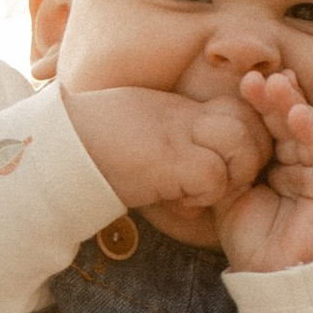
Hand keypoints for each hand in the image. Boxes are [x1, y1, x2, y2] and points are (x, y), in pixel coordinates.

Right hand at [63, 81, 267, 226]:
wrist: (61, 145)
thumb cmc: (95, 140)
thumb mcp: (145, 131)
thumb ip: (177, 140)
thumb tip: (198, 177)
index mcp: (184, 108)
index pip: (242, 110)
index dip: (246, 138)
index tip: (228, 167)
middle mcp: (188, 115)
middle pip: (251, 124)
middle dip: (250, 158)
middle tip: (225, 184)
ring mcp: (180, 134)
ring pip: (242, 145)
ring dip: (232, 177)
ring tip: (205, 194)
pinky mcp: (169, 159)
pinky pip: (213, 175)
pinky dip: (205, 195)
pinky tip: (181, 204)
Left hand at [215, 68, 312, 272]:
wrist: (285, 289)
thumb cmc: (260, 251)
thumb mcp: (231, 204)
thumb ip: (226, 172)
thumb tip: (208, 140)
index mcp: (280, 169)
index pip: (269, 129)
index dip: (258, 106)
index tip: (240, 84)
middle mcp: (304, 166)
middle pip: (289, 124)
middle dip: (272, 99)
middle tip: (253, 77)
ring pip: (310, 132)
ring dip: (294, 106)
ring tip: (277, 84)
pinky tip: (302, 115)